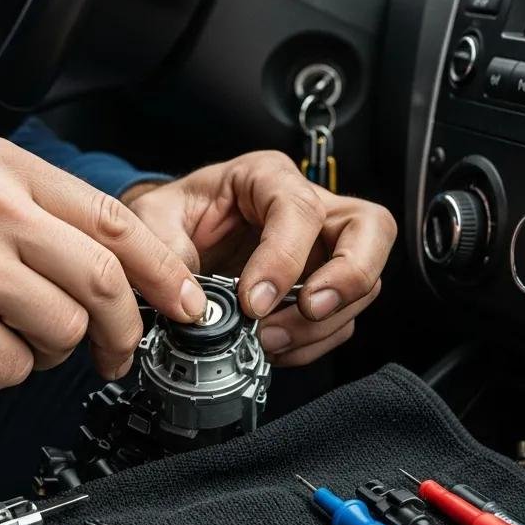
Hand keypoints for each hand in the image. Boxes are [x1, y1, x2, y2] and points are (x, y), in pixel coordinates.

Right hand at [0, 138, 207, 387]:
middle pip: (104, 279)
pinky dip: (5, 369)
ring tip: (13, 336)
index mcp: (2, 169)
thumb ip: (39, 214)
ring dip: (53, 350)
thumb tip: (116, 263)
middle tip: (120, 352)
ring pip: (67, 329)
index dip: (161, 268)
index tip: (183, 301)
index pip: (113, 219)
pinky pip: (17, 367)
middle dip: (125, 329)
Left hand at [126, 152, 396, 366]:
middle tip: (310, 311)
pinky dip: (312, 343)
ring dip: (322, 323)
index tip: (253, 301)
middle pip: (370, 230)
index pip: (299, 209)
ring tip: (269, 340)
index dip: (284, 258)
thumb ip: (165, 248)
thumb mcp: (154, 217)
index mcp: (267, 178)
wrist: (175, 234)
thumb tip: (192, 295)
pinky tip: (275, 346)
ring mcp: (323, 249)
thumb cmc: (175, 215)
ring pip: (364, 282)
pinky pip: (340, 319)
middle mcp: (309, 207)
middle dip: (347, 279)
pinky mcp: (321, 287)